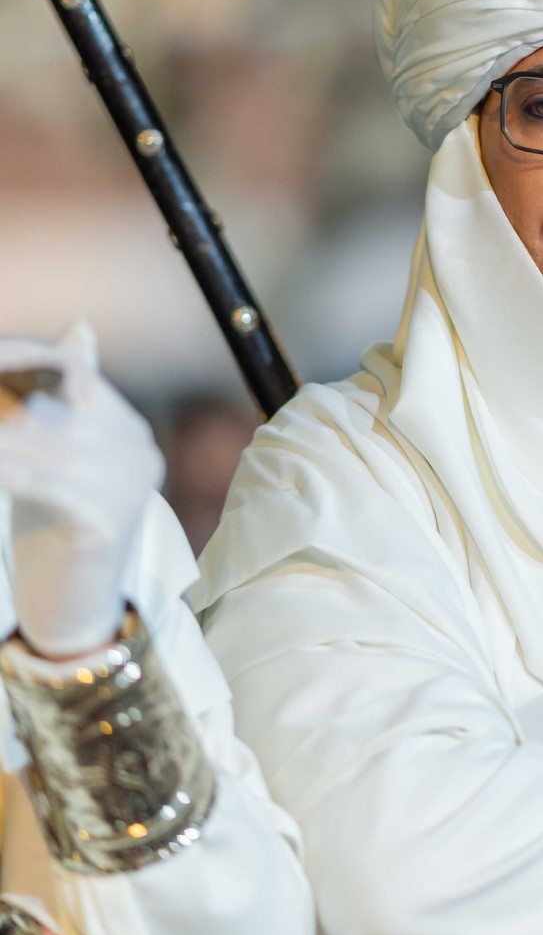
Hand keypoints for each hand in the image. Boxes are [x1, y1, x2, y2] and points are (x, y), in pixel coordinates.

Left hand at [0, 325, 163, 658]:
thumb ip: (65, 395)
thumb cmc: (55, 524)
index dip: (20, 362)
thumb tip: (80, 327)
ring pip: (39, 439)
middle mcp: (137, 450)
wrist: (72, 607)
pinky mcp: (102, 521)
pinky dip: (6, 471)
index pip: (71, 372)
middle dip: (3, 398)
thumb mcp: (55, 452)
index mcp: (128, 429)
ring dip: (0, 433)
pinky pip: (39, 481)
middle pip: (53, 400)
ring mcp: (126, 486)